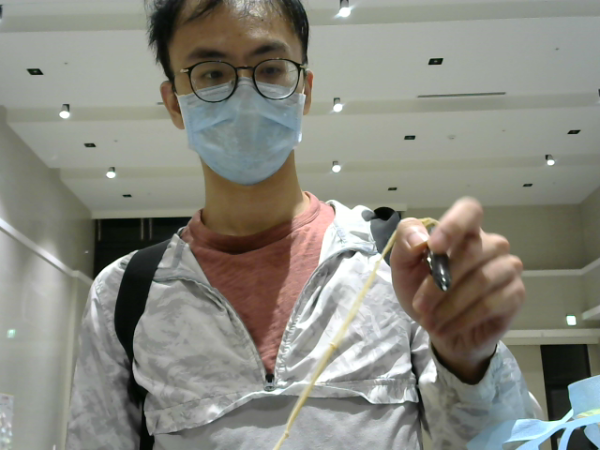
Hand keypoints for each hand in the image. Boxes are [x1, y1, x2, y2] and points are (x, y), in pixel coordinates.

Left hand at [390, 198, 525, 382]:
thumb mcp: (403, 268)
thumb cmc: (422, 291)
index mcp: (464, 231)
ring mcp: (507, 267)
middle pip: (471, 252)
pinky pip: (492, 303)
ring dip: (450, 304)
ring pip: (482, 279)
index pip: (469, 211)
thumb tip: (419, 238)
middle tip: (420, 305)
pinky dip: (464, 318)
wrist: (439, 328)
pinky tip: (446, 327)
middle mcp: (491, 244)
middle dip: (439, 283)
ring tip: (430, 321)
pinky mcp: (516, 293)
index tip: (434, 247)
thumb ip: (405, 245)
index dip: (454, 225)